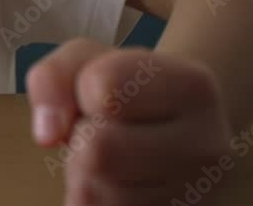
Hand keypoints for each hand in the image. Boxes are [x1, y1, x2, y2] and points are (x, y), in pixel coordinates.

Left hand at [26, 39, 231, 205]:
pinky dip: (90, 201)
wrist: (176, 134)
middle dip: (79, 139)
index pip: (103, 87)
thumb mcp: (89, 61)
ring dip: (82, 175)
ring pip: (93, 193)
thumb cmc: (126, 90)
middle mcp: (206, 147)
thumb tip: (46, 134)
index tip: (100, 93)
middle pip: (97, 148)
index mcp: (193, 87)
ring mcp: (194, 198)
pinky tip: (114, 185)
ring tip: (111, 159)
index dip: (82, 89)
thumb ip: (54, 77)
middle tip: (100, 132)